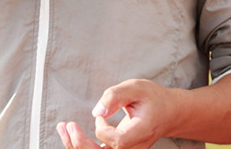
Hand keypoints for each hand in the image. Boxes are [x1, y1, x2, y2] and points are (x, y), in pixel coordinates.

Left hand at [57, 79, 177, 148]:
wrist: (167, 113)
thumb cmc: (151, 97)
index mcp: (142, 132)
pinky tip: (70, 133)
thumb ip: (116, 96)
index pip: (119, 142)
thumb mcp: (136, 87)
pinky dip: (83, 145)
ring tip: (63, 128)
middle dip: (81, 145)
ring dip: (78, 146)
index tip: (101, 115)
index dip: (104, 130)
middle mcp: (135, 148)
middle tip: (68, 125)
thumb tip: (96, 111)